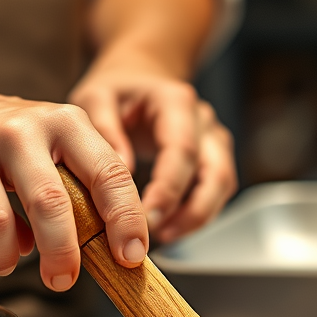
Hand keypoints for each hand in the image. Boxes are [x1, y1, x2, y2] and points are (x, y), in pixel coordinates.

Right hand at [0, 81, 148, 289]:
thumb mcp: (42, 151)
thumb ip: (71, 188)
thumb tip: (103, 248)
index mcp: (70, 124)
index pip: (113, 172)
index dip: (128, 218)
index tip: (134, 256)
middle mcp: (40, 125)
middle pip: (75, 195)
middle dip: (83, 247)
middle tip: (82, 279)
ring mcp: (1, 140)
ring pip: (40, 206)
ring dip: (51, 253)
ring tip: (51, 279)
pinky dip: (1, 250)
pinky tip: (2, 261)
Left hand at [69, 64, 236, 242]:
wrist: (135, 79)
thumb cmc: (114, 91)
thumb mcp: (94, 98)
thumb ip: (103, 127)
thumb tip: (121, 167)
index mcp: (176, 102)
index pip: (182, 151)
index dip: (168, 189)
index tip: (145, 218)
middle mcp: (202, 120)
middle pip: (214, 173)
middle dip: (188, 212)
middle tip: (154, 235)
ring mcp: (212, 139)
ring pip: (222, 185)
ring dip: (197, 218)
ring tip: (162, 236)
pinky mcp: (211, 158)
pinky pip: (215, 192)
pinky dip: (196, 214)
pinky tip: (168, 228)